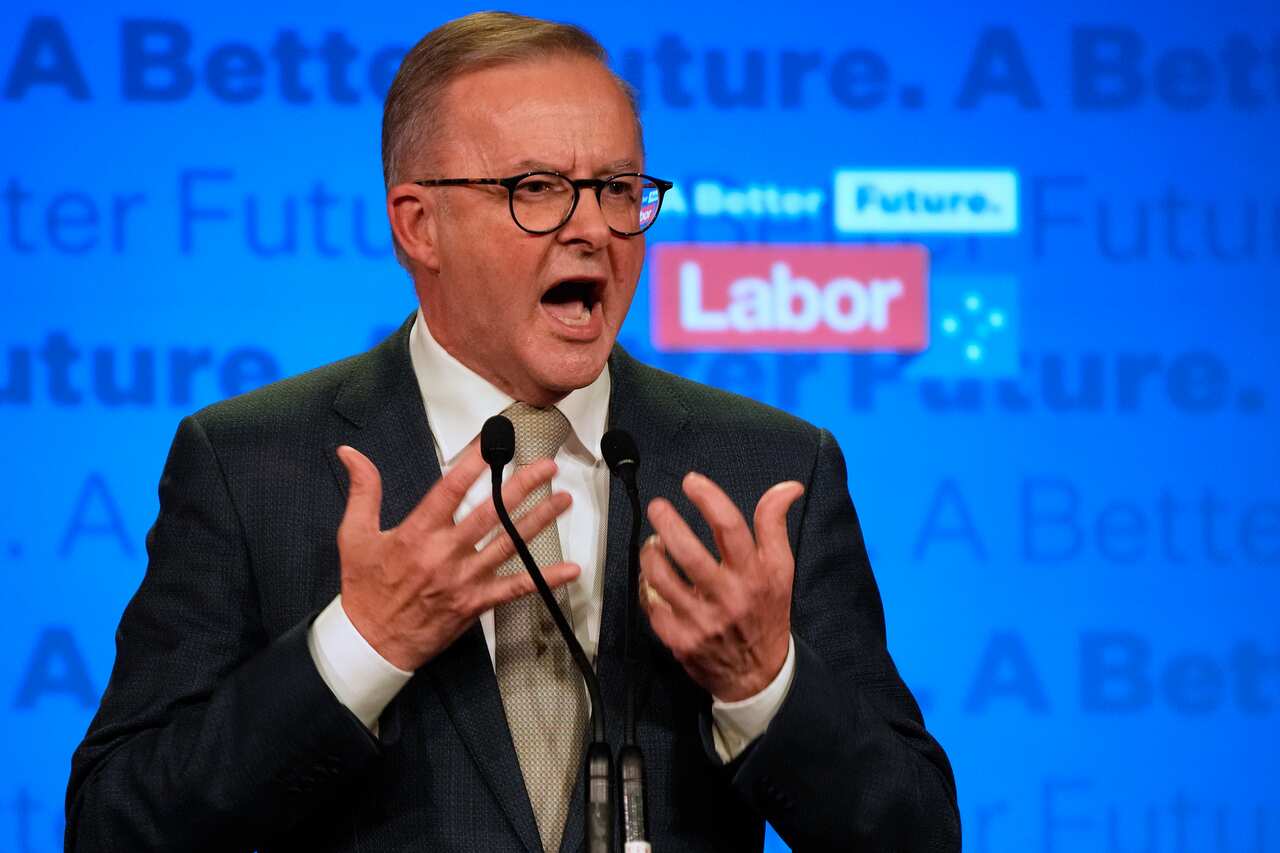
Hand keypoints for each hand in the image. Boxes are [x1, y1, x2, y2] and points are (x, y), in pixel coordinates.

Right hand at [335, 442, 578, 670]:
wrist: (370, 643)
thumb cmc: (365, 588)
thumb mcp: (355, 535)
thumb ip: (363, 491)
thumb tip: (350, 454)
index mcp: (417, 534)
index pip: (450, 489)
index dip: (474, 463)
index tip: (494, 442)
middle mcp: (444, 554)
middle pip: (490, 513)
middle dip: (522, 486)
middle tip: (546, 466)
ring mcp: (464, 580)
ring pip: (509, 545)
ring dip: (539, 520)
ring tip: (563, 499)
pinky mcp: (475, 603)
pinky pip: (516, 589)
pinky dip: (545, 579)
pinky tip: (570, 569)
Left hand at [639, 471, 804, 701]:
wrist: (758, 675)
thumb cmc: (766, 612)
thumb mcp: (781, 569)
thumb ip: (776, 525)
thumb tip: (788, 486)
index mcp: (756, 575)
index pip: (730, 526)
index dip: (707, 498)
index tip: (691, 482)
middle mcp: (729, 596)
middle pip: (688, 551)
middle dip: (667, 522)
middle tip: (658, 507)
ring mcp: (702, 621)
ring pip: (661, 577)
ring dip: (651, 553)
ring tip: (653, 543)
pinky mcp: (680, 640)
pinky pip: (652, 605)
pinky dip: (647, 586)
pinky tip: (652, 577)